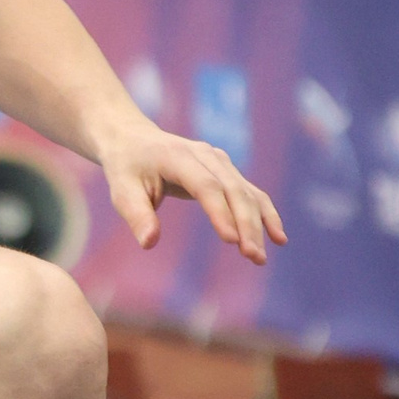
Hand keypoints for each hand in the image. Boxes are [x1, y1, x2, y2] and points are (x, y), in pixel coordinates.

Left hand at [96, 124, 286, 264]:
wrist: (133, 140)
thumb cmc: (126, 169)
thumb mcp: (121, 190)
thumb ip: (137, 215)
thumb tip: (149, 243)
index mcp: (178, 156)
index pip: (205, 186)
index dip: (220, 212)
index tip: (231, 241)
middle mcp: (205, 155)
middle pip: (233, 190)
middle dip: (246, 224)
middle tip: (253, 257)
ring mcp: (220, 161)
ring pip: (246, 193)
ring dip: (259, 224)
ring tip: (261, 257)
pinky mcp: (226, 171)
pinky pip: (251, 193)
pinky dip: (265, 214)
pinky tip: (277, 237)